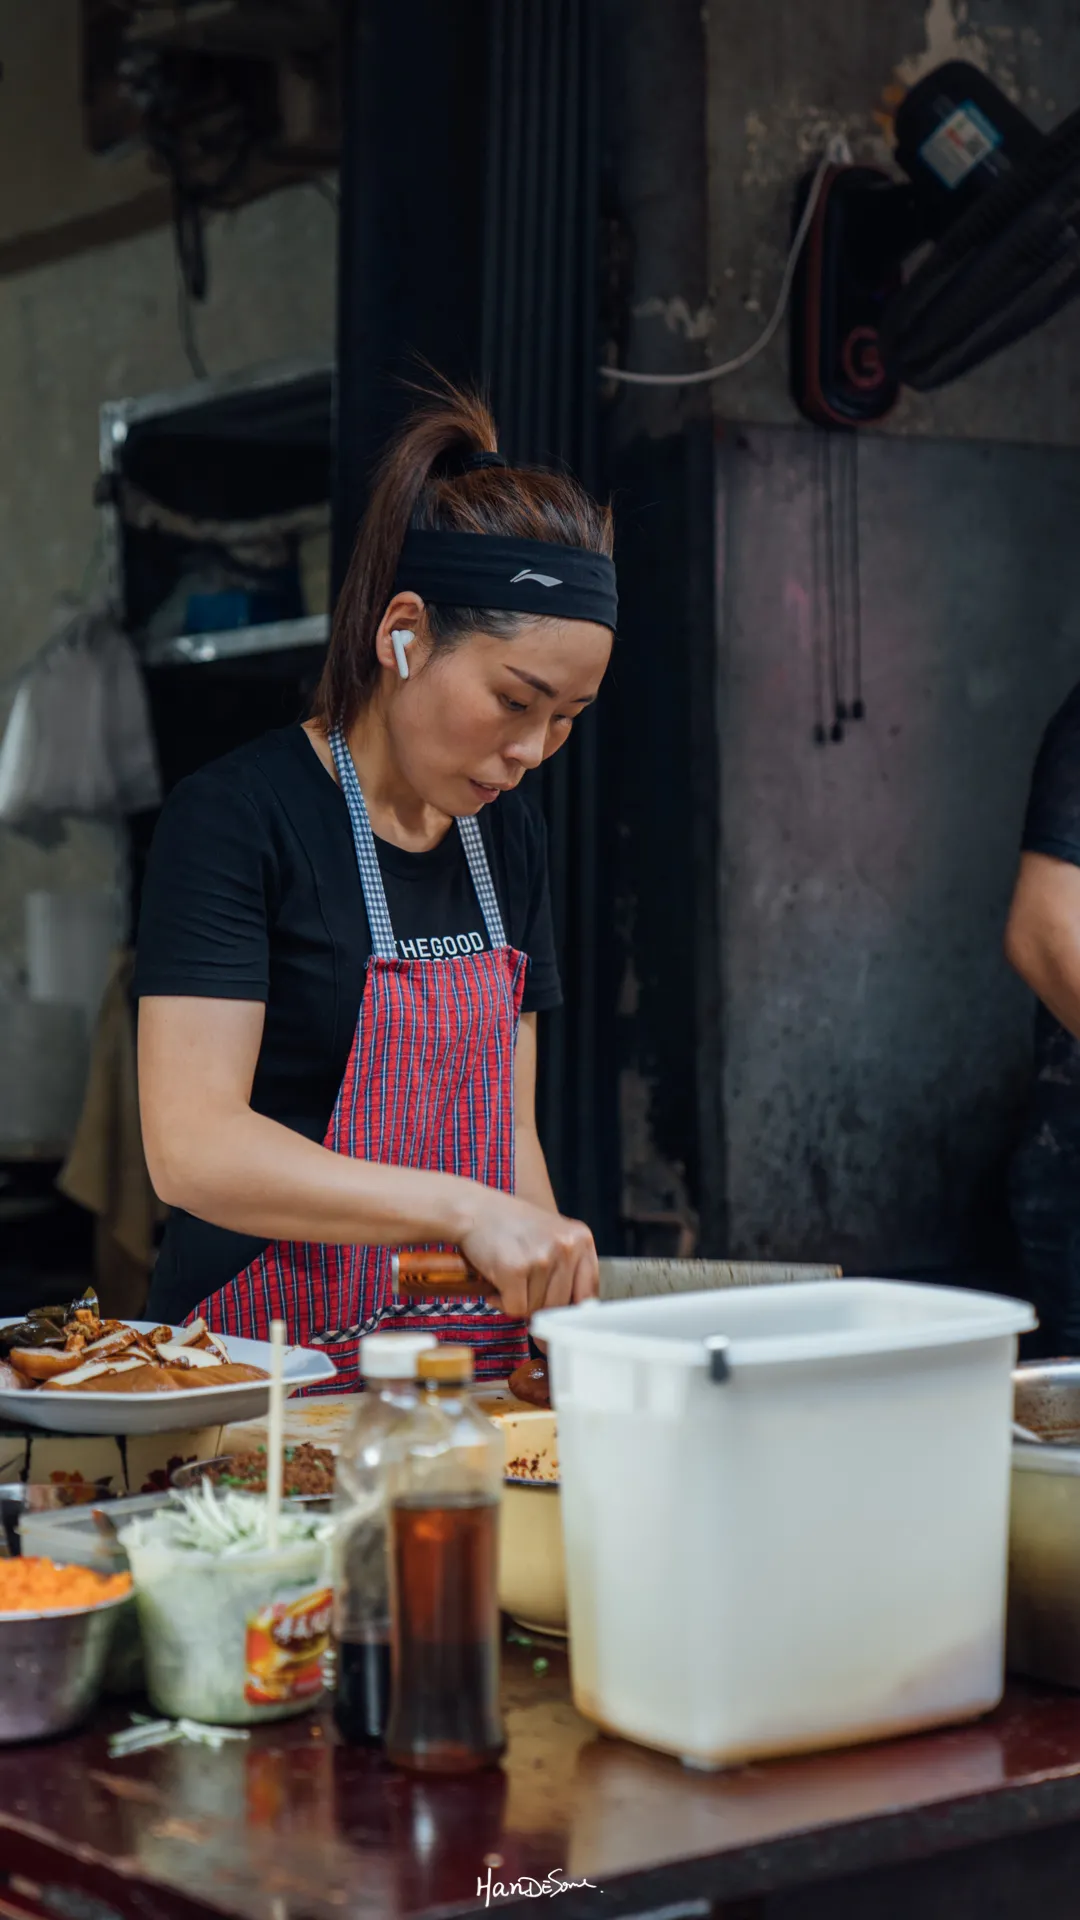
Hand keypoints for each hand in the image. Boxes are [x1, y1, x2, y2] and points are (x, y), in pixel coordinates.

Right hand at [460, 1187, 597, 1320]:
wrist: (474, 1210)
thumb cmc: (512, 1227)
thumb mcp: (551, 1239)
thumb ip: (567, 1271)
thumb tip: (569, 1324)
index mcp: (581, 1239)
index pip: (589, 1293)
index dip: (572, 1316)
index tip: (560, 1327)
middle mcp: (566, 1247)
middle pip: (560, 1306)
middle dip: (538, 1308)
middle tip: (521, 1293)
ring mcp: (542, 1257)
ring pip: (537, 1309)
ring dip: (518, 1303)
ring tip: (508, 1280)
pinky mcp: (515, 1269)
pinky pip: (515, 1308)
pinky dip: (502, 1303)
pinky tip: (496, 1285)